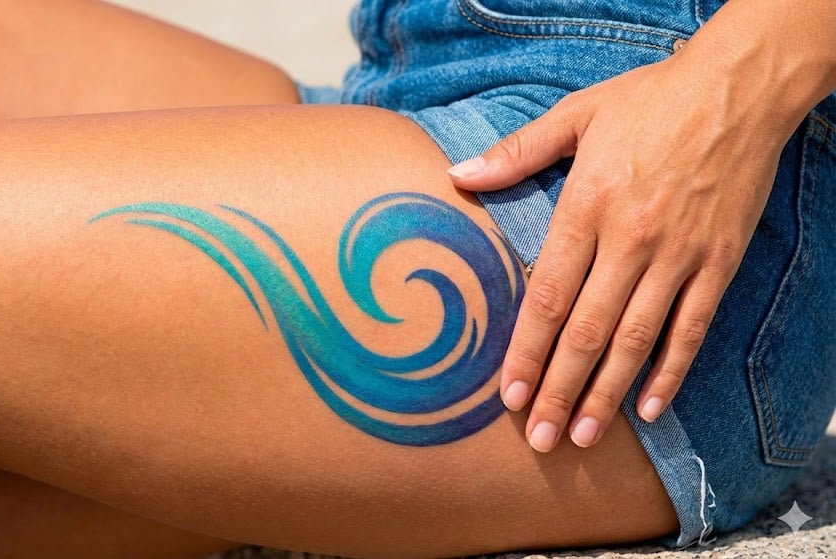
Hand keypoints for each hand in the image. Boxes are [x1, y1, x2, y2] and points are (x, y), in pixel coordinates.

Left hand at [448, 53, 789, 451]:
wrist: (738, 89)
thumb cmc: (650, 100)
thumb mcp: (576, 114)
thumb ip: (515, 153)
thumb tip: (457, 175)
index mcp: (588, 207)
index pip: (548, 297)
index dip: (526, 352)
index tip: (507, 395)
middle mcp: (631, 240)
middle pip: (585, 331)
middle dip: (559, 390)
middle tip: (538, 439)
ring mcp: (678, 255)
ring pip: (635, 339)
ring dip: (607, 394)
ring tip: (582, 436)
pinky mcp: (718, 262)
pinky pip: (692, 327)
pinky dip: (670, 370)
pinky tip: (649, 407)